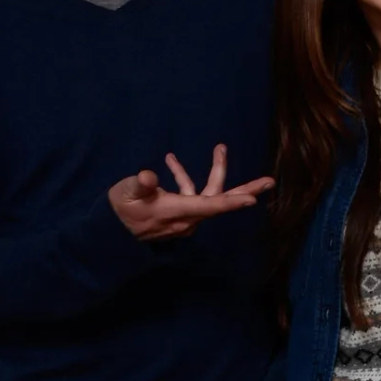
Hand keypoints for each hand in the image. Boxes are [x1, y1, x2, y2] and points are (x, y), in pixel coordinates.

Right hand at [108, 144, 273, 241]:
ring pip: (208, 193)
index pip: (211, 206)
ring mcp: (184, 216)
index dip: (232, 202)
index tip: (253, 199)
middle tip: (270, 181)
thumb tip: (148, 176)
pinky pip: (189, 194)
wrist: (110, 232)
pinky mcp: (178, 213)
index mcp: (179, 211)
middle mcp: (187, 216)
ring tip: (220, 148)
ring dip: (215, 171)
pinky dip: (183, 178)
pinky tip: (170, 161)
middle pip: (221, 200)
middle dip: (245, 188)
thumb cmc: (119, 211)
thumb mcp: (126, 194)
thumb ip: (140, 185)